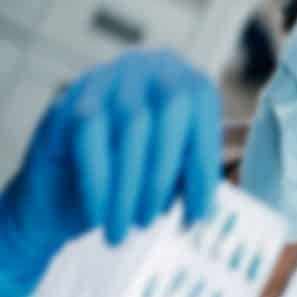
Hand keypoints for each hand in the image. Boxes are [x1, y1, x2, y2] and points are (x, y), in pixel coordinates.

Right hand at [0, 50, 224, 296]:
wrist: (52, 198)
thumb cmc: (122, 184)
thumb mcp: (171, 173)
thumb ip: (201, 165)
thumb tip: (244, 170)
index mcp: (181, 78)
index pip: (202, 111)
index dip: (202, 164)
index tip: (199, 214)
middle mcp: (145, 68)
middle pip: (168, 114)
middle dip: (162, 177)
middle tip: (152, 223)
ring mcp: (103, 80)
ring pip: (129, 129)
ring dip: (128, 187)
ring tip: (125, 228)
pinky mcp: (67, 104)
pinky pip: (89, 142)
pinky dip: (98, 185)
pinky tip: (99, 215)